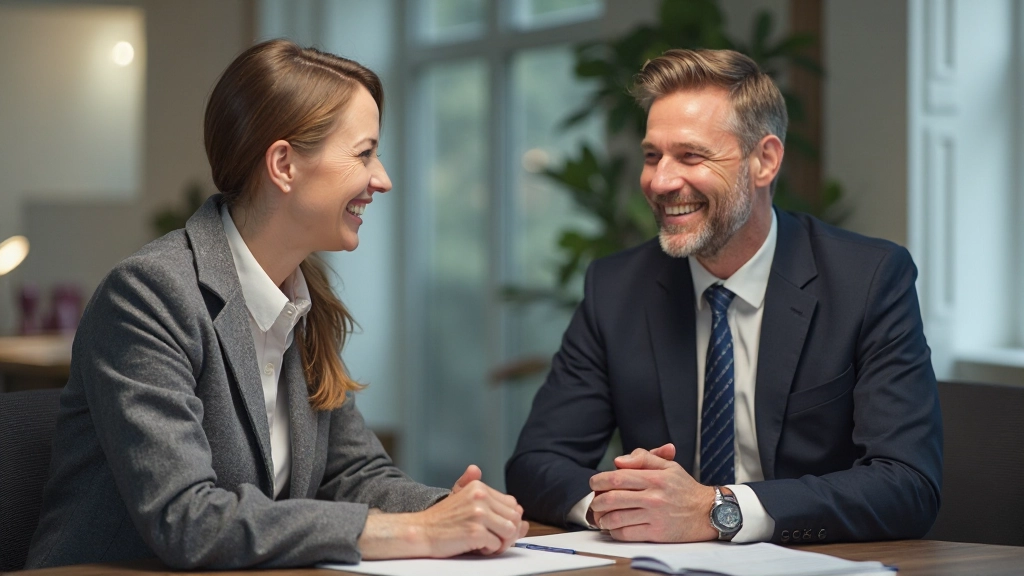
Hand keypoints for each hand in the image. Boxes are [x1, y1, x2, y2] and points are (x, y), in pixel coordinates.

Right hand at [359, 466, 528, 558]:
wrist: (420, 531)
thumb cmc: (442, 519)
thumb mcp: (463, 499)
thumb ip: (490, 500)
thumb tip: (522, 513)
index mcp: (479, 487)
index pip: (512, 504)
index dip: (508, 519)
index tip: (496, 528)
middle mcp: (480, 497)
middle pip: (515, 518)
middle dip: (507, 532)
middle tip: (493, 539)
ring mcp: (478, 515)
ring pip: (510, 531)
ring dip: (501, 542)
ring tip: (485, 543)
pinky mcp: (475, 532)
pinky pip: (496, 545)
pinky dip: (488, 550)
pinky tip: (475, 547)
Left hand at [589, 444, 716, 541]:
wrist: (707, 512)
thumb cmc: (684, 488)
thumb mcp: (668, 466)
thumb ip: (643, 458)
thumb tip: (618, 461)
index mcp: (654, 477)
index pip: (617, 477)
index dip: (599, 480)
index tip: (594, 484)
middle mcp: (653, 497)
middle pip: (612, 498)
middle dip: (597, 501)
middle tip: (595, 502)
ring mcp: (654, 516)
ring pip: (616, 518)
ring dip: (602, 518)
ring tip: (601, 516)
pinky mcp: (656, 533)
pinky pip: (626, 534)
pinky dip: (614, 532)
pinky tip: (613, 528)